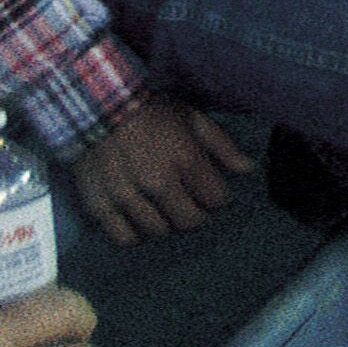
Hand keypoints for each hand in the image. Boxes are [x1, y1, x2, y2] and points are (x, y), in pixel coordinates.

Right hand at [75, 88, 250, 245]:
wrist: (98, 107)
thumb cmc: (151, 112)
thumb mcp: (193, 118)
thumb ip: (223, 147)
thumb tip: (249, 169)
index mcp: (185, 160)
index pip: (216, 200)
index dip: (217, 195)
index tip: (209, 189)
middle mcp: (158, 184)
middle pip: (189, 221)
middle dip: (194, 213)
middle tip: (187, 202)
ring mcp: (128, 198)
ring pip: (159, 232)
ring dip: (165, 223)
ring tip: (162, 208)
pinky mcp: (101, 206)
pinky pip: (125, 238)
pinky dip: (135, 234)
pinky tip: (139, 221)